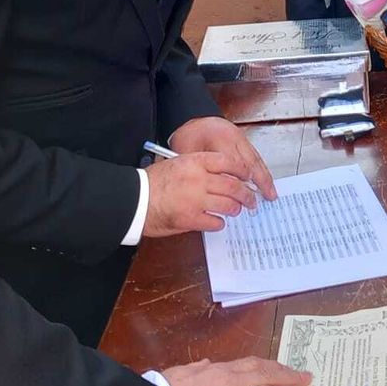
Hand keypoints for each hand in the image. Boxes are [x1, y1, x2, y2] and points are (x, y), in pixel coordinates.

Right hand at [142, 148, 258, 238]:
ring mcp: (196, 199)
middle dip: (246, 194)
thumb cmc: (152, 182)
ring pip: (228, 205)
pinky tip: (217, 222)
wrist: (135, 200)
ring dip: (235, 209)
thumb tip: (221, 176)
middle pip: (233, 186)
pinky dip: (220, 223)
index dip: (242, 170)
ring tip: (236, 210)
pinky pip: (215, 222)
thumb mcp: (176, 164)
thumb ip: (198, 167)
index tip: (248, 176)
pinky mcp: (191, 219)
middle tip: (251, 199)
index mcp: (194, 162)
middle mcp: (198, 179)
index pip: (228, 162)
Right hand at [149, 357, 313, 385]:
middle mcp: (228, 382)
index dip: (272, 367)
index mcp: (216, 369)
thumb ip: (197, 367)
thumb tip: (207, 362)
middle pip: (266, 376)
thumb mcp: (180, 372)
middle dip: (288, 377)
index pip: (252, 365)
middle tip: (307, 378)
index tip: (286, 368)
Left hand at [168, 115, 276, 200]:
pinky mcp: (243, 139)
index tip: (245, 196)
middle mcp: (233, 136)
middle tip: (267, 195)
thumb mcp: (190, 155)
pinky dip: (261, 169)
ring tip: (270, 192)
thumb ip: (205, 171)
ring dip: (264, 176)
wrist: (193, 125)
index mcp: (220, 138)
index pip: (236, 163)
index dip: (241, 181)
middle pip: (251, 160)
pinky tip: (264, 181)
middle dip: (261, 180)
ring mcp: (240, 136)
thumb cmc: (188, 139)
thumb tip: (218, 192)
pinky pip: (255, 156)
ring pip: (256, 158)